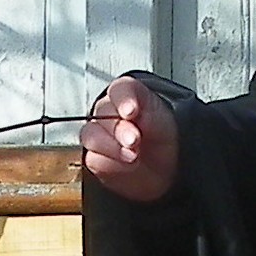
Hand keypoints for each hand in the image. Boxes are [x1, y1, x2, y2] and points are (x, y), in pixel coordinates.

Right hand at [82, 75, 179, 202]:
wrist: (164, 165)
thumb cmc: (161, 136)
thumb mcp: (163, 122)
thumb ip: (147, 115)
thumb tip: (130, 112)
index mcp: (126, 96)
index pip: (119, 89)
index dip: (123, 99)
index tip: (131, 111)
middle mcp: (107, 112)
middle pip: (102, 113)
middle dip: (119, 128)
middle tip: (133, 140)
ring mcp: (98, 135)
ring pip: (91, 136)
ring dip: (111, 147)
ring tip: (132, 157)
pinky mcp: (95, 157)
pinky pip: (93, 159)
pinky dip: (110, 164)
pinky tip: (126, 165)